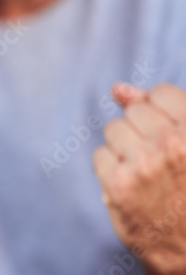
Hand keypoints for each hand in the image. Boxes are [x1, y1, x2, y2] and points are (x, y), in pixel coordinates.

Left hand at [93, 82, 185, 274]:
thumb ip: (161, 110)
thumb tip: (117, 88)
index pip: (161, 94)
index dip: (159, 112)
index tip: (167, 136)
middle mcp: (173, 144)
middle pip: (134, 111)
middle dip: (140, 130)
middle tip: (158, 161)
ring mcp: (145, 164)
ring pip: (113, 129)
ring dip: (123, 148)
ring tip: (144, 173)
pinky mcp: (120, 185)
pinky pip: (100, 155)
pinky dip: (109, 170)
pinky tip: (128, 185)